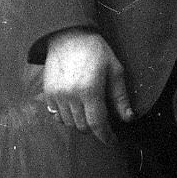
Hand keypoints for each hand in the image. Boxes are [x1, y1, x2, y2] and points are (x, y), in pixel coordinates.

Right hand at [42, 29, 133, 143]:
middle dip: (95, 129)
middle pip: (83, 126)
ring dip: (81, 123)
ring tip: (90, 114)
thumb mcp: (114, 70)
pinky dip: (67, 117)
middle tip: (103, 123)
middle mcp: (71, 96)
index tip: (112, 141)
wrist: (68, 36)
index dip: (106, 136)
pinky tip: (75, 109)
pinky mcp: (48, 93)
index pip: (97, 124)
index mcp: (90, 91)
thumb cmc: (95, 50)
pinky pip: (57, 115)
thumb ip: (120, 96)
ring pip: (69, 123)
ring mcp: (57, 96)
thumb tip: (128, 118)